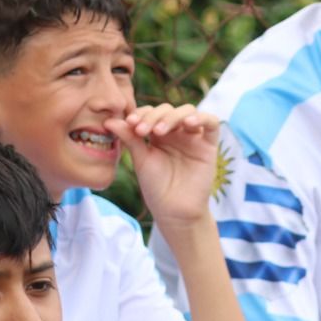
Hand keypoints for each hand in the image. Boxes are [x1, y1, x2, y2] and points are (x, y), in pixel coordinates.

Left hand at [105, 104, 218, 227]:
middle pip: (168, 109)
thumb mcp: (141, 159)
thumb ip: (129, 137)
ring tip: (159, 131)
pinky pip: (212, 123)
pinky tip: (188, 124)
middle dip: (153, 116)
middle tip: (141, 130)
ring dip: (172, 116)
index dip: (141, 113)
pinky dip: (202, 118)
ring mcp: (194, 137)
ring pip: (188, 111)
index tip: (129, 123)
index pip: (152, 112)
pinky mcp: (209, 145)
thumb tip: (109, 121)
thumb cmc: (156, 187)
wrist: (173, 211)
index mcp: (159, 134)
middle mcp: (177, 133)